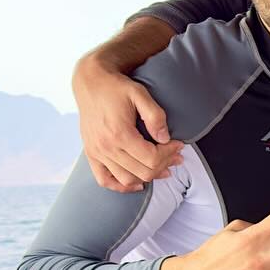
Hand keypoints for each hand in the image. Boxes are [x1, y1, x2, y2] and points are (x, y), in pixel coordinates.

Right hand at [73, 54, 183, 192]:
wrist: (90, 82)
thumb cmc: (117, 87)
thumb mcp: (140, 94)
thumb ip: (155, 116)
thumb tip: (165, 138)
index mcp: (119, 133)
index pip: (152, 158)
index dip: (170, 154)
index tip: (179, 144)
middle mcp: (106, 147)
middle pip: (143, 172)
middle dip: (164, 165)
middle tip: (176, 155)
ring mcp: (96, 152)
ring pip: (128, 179)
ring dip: (148, 177)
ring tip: (163, 167)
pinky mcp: (91, 154)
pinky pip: (105, 180)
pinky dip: (122, 186)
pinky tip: (138, 183)